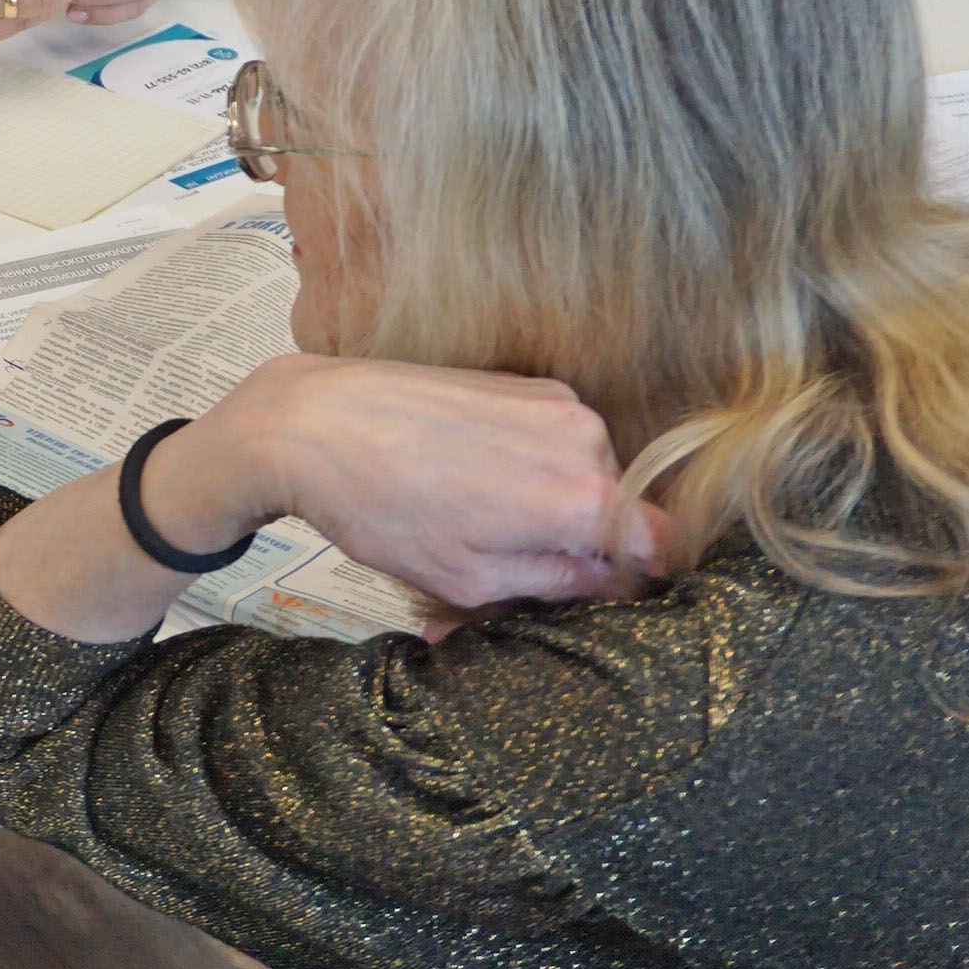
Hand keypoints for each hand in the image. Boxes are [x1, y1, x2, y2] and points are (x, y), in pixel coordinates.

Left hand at [181, 353, 673, 612]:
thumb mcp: (468, 576)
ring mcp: (552, 399)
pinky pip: (545, 440)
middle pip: (612, 509)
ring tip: (464, 519)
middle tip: (501, 565)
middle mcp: (585, 436)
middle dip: (573, 540)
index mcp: (582, 494)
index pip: (661, 544)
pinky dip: (517, 465)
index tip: (599, 590)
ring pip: (576, 474)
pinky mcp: (519, 379)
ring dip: (540, 501)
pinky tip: (456, 479)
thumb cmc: (380, 509)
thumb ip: (557, 582)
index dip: (637, 575)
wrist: (307, 421)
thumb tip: (611, 581)